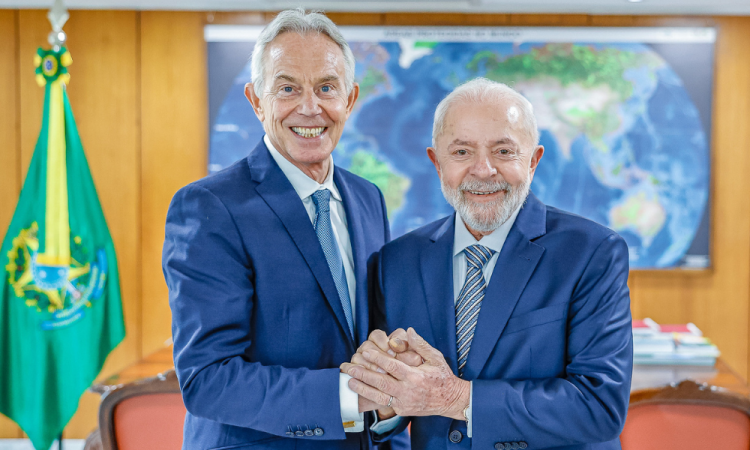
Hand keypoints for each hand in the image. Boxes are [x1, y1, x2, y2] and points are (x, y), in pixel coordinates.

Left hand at [345, 328, 469, 419]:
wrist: (450, 400)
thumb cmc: (442, 376)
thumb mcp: (436, 358)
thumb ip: (420, 345)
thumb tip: (408, 331)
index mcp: (416, 376)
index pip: (393, 366)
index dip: (378, 358)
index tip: (366, 351)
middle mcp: (408, 391)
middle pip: (382, 382)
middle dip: (364, 374)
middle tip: (350, 367)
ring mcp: (404, 403)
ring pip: (379, 396)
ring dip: (363, 388)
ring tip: (350, 381)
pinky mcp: (402, 410)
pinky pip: (383, 404)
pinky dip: (371, 398)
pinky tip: (360, 392)